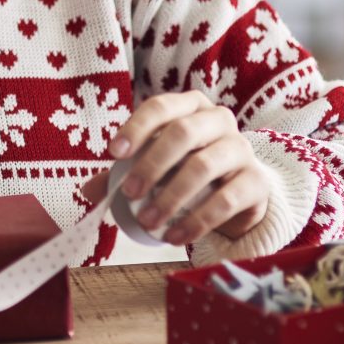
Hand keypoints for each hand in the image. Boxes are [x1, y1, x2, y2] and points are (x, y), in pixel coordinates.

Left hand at [81, 91, 269, 244]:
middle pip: (183, 133)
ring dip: (171, 196)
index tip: (113, 154)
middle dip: (151, 164)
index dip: (136, 128)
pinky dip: (196, 221)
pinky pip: (226, 200)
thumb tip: (87, 191)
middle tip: (129, 193)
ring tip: (147, 222)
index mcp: (190, 107)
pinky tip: (174, 236)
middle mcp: (219, 120)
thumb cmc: (188, 171)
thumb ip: (123, 173)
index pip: (160, 107)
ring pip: (204, 166)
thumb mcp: (158, 166)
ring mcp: (241, 149)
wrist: (239, 195)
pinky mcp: (257, 182)